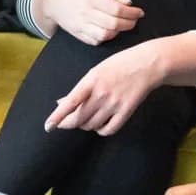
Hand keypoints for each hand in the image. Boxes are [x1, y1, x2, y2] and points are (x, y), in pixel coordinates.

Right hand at [35, 0, 144, 43]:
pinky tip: (111, 30)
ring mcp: (81, 25)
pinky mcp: (79, 35)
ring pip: (106, 35)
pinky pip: (97, 41)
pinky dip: (108, 37)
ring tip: (123, 24)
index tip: (139, 12)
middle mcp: (85, 12)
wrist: (55, 1)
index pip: (117, 9)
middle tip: (135, 19)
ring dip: (119, 31)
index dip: (132, 12)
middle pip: (114, 24)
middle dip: (130, 23)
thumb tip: (129, 3)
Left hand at [44, 42, 163, 134]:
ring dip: (86, 125)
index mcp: (91, 80)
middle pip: (79, 118)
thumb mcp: (96, 71)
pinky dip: (101, 130)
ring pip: (92, 125)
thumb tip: (60, 103)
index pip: (70, 102)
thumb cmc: (120, 65)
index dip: (58, 116)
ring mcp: (114, 103)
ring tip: (89, 116)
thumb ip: (80, 89)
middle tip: (66, 122)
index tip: (48, 126)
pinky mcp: (126, 111)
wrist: (147, 64)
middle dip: (69, 123)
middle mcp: (101, 93)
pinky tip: (101, 124)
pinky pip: (108, 129)